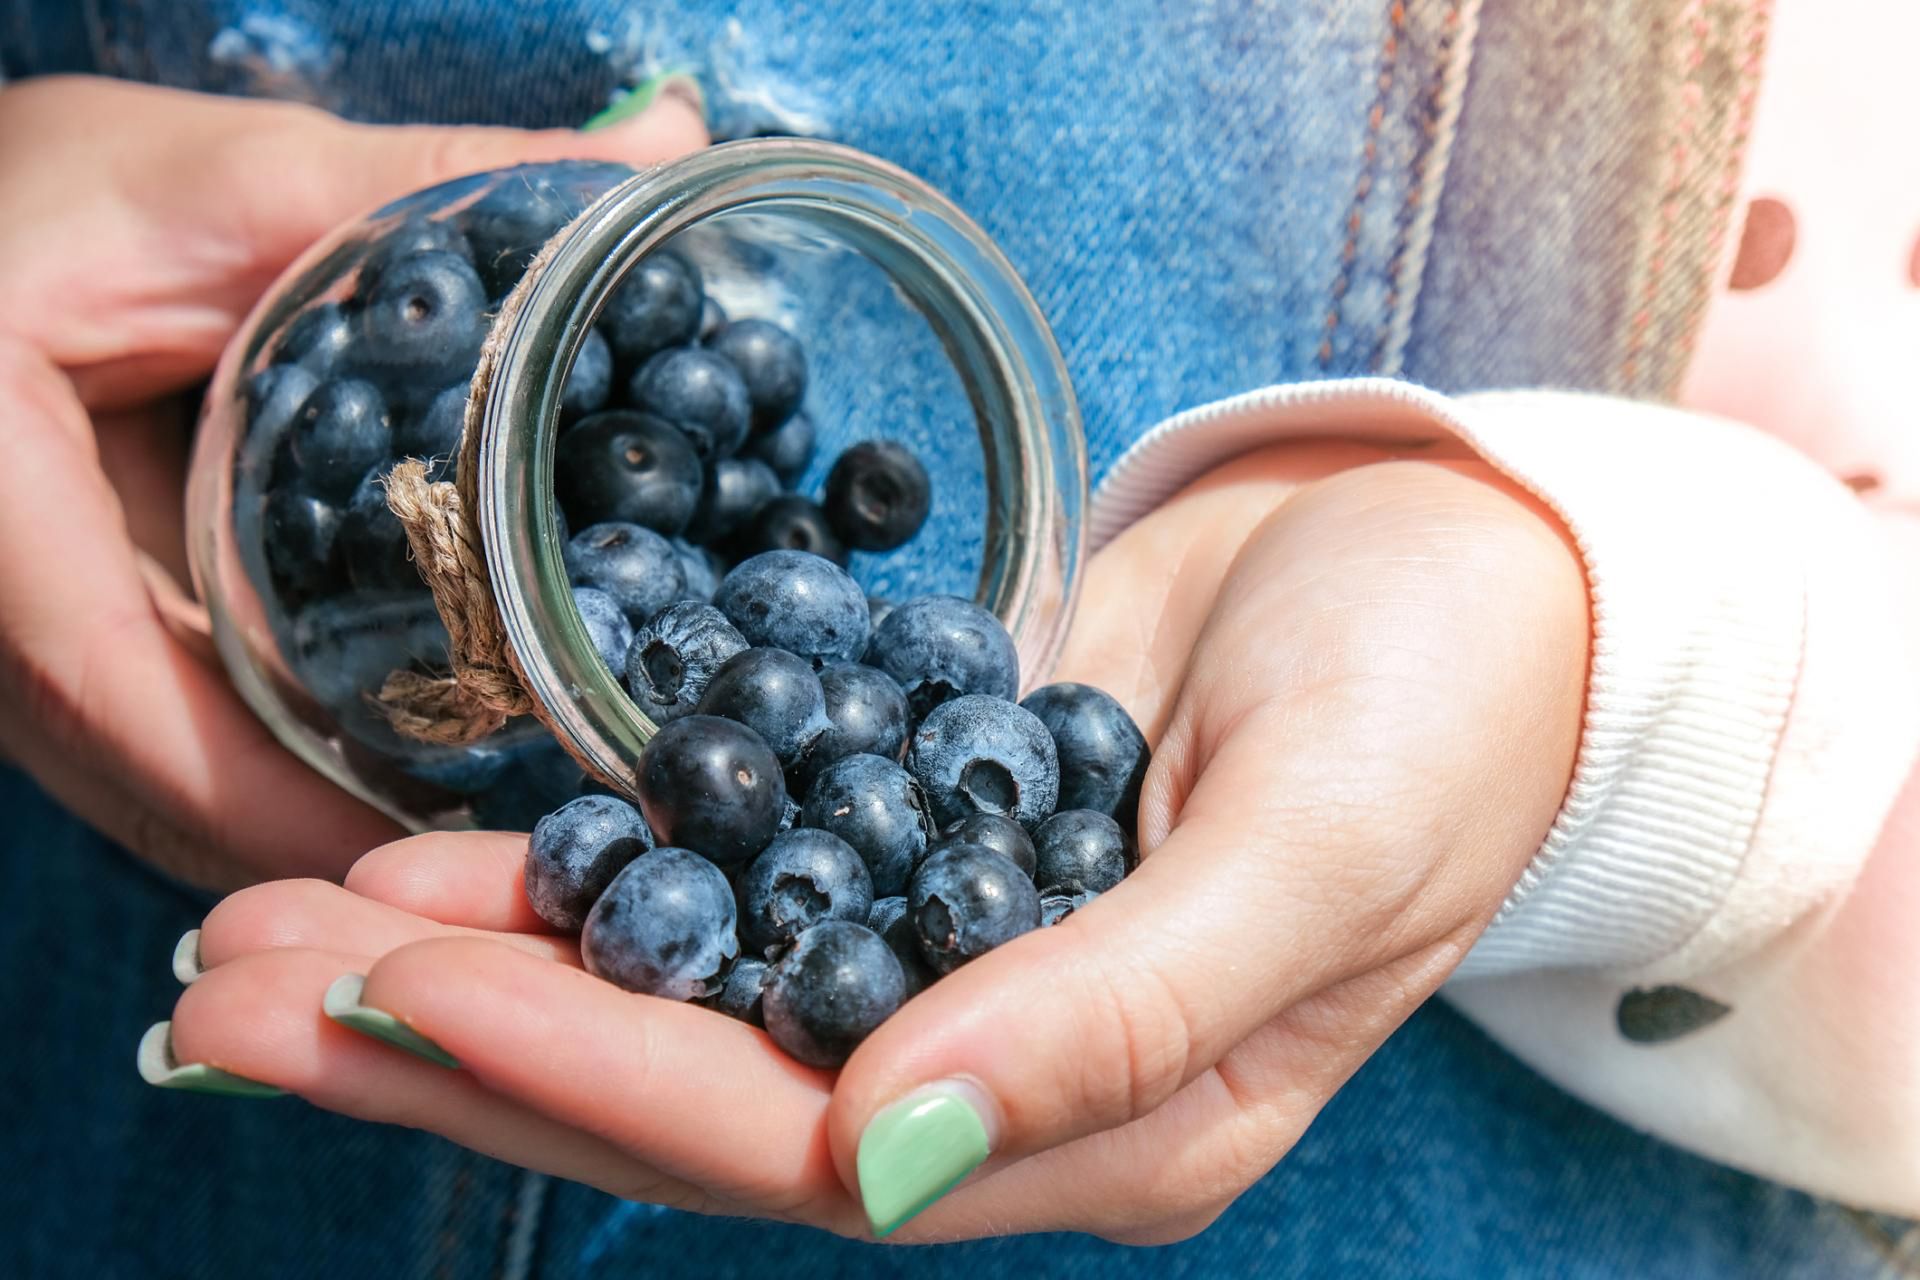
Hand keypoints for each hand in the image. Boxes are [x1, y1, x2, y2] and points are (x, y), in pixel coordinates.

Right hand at [0, 76, 705, 889]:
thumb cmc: (49, 185)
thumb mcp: (237, 175)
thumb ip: (434, 181)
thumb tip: (668, 149)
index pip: (110, 684)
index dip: (263, 794)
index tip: (416, 848)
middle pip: (130, 772)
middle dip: (297, 839)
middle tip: (476, 866)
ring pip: (129, 781)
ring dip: (273, 830)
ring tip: (441, 847)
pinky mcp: (40, 632)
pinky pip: (132, 744)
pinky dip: (240, 780)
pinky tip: (355, 782)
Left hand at [160, 441, 1586, 1238]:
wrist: (1455, 560)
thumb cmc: (1440, 700)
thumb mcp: (1318, 848)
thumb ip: (1124, 1019)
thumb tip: (901, 1163)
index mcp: (1118, 1125)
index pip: (808, 1138)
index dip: (595, 1070)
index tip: (401, 989)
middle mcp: (1010, 1076)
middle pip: (696, 1093)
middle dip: (467, 1039)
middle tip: (237, 981)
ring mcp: (956, 963)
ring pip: (680, 1000)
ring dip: (484, 961)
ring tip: (272, 927)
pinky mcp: (924, 845)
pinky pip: (728, 883)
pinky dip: (586, 868)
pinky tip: (448, 846)